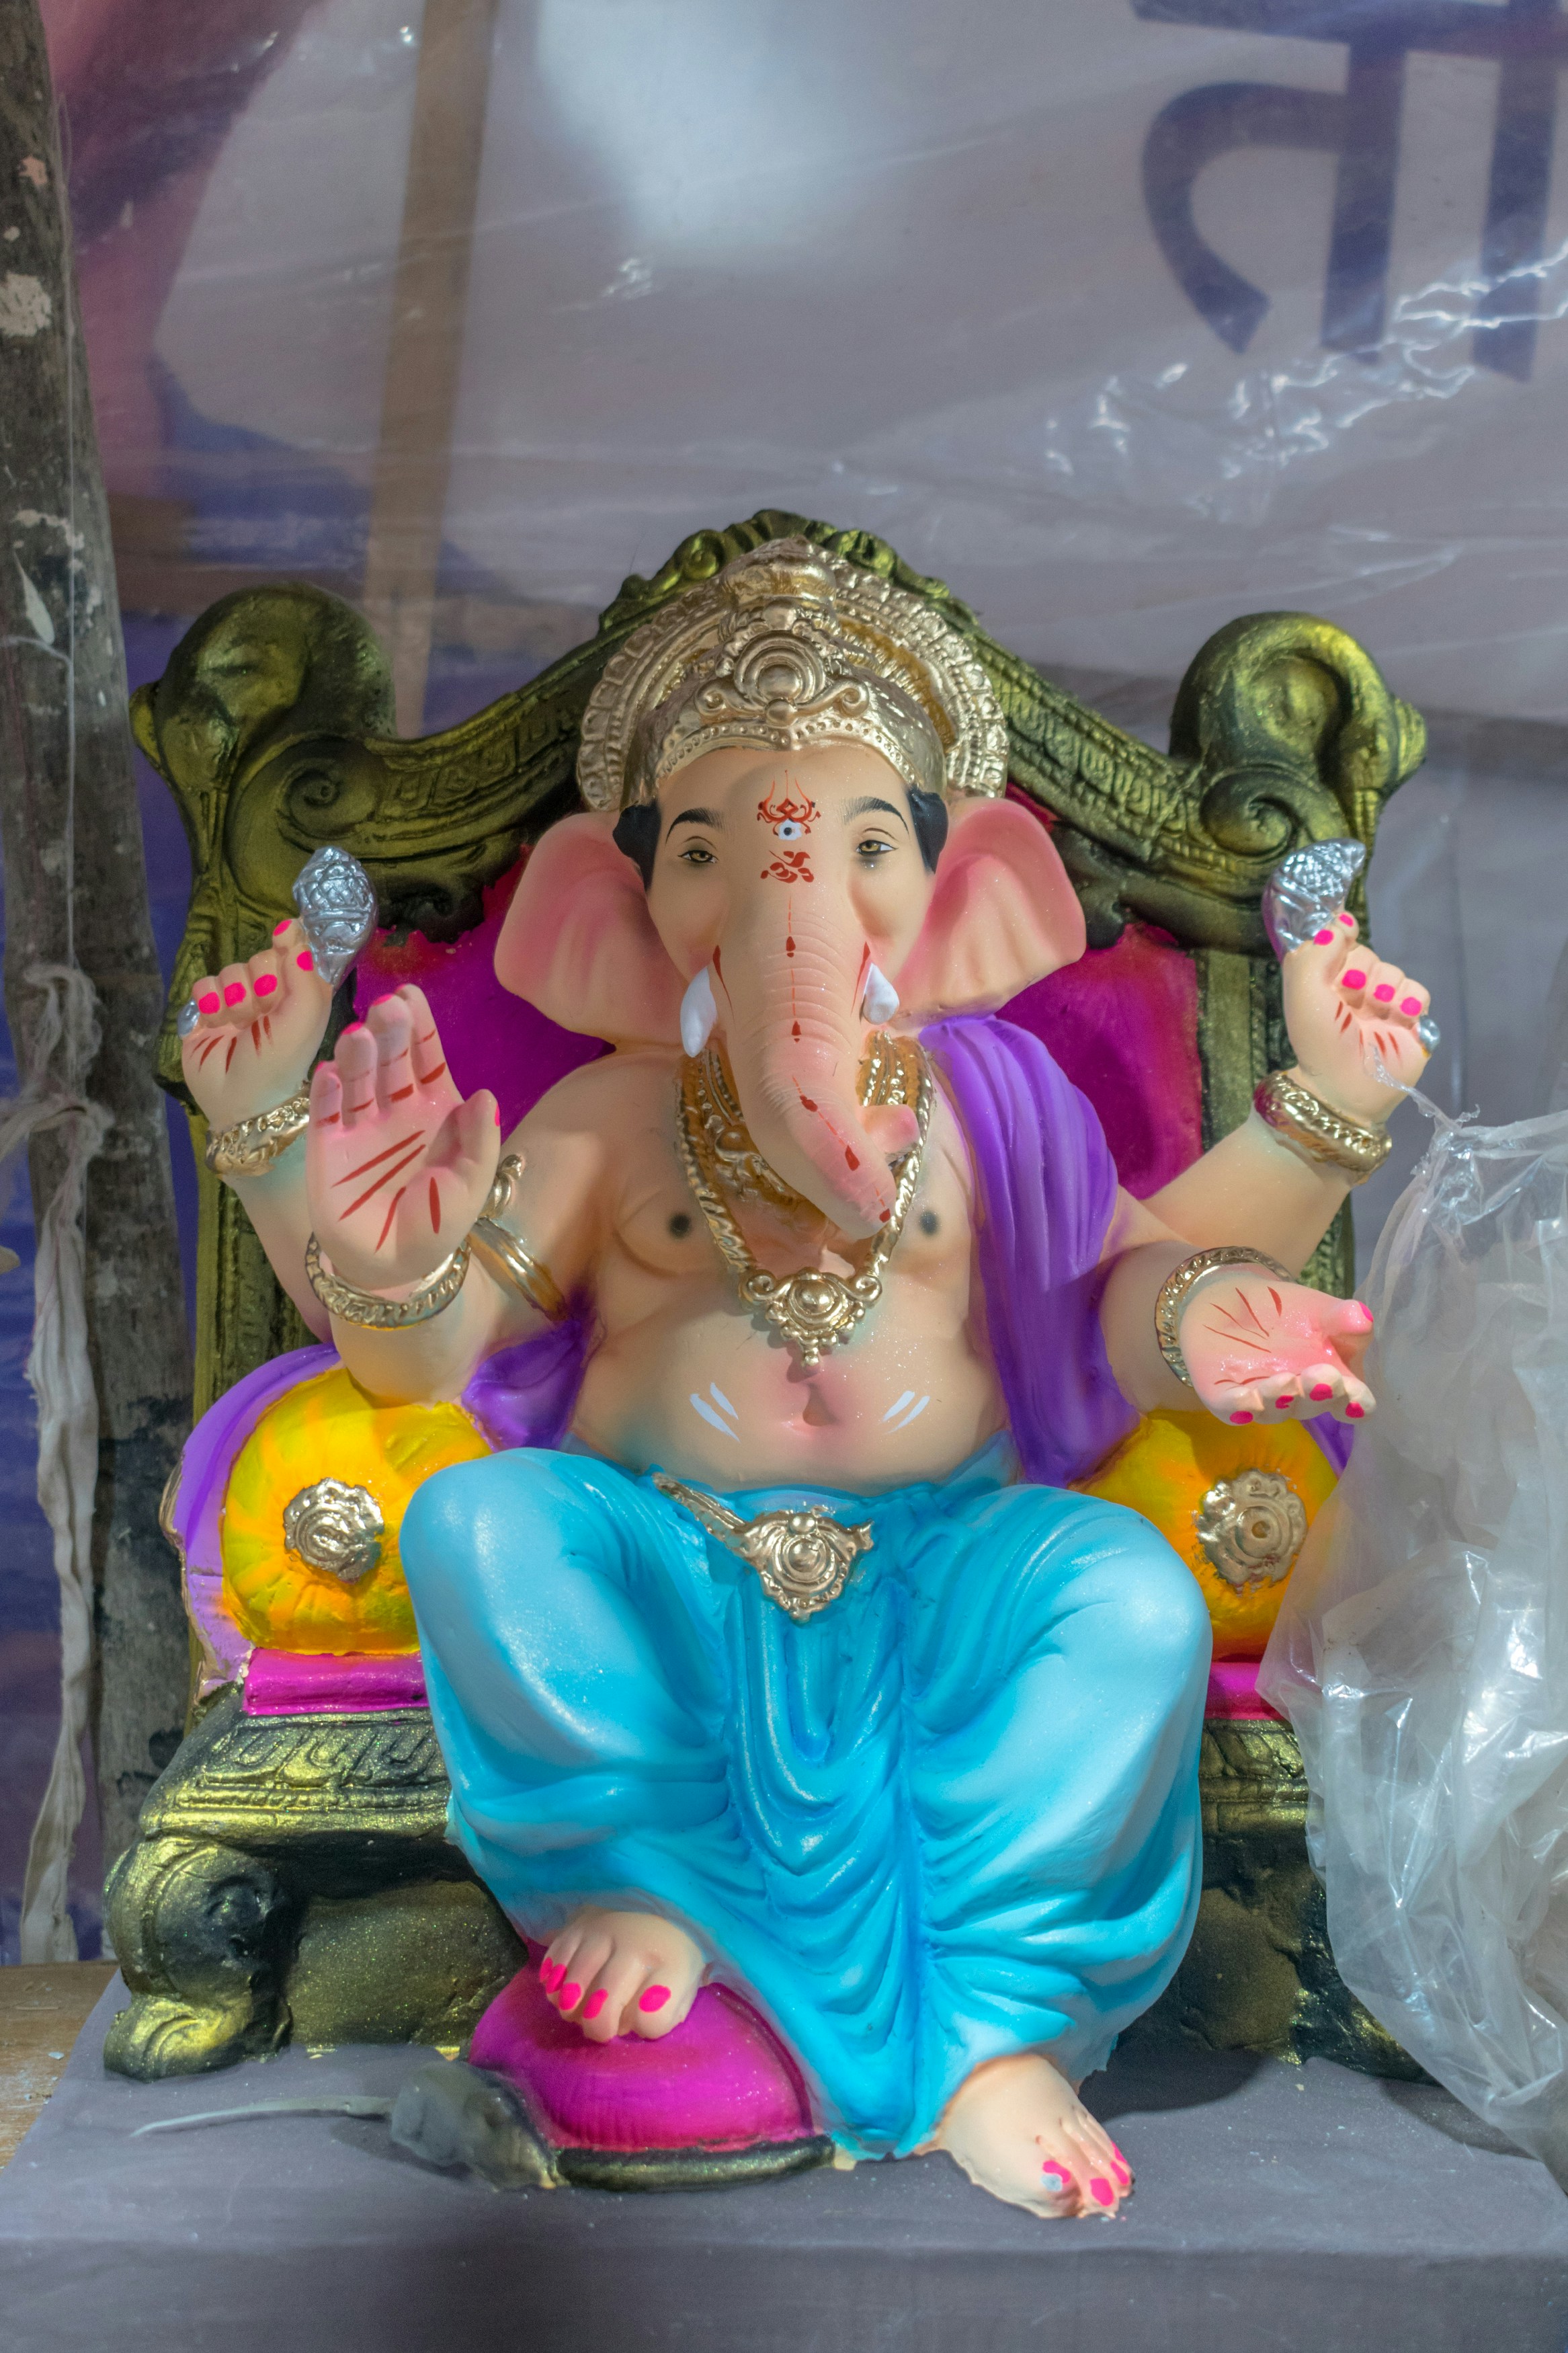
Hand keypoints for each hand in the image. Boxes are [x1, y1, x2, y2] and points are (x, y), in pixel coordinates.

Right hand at [181, 918, 332, 1131]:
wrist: (241, 1100)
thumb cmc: (281, 1060)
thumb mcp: (305, 1016)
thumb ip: (304, 969)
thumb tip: (291, 926)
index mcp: (302, 996)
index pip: (293, 952)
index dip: (288, 954)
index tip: (284, 954)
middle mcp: (272, 996)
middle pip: (259, 959)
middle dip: (260, 983)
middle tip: (264, 1014)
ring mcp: (238, 1004)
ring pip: (231, 970)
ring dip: (235, 998)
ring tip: (240, 1027)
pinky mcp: (207, 1013)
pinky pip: (203, 984)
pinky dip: (209, 1003)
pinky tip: (217, 1025)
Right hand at [305, 985, 500, 1294]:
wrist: (394, 1267)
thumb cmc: (438, 1222)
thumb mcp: (471, 1184)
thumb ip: (479, 1142)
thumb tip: (484, 1095)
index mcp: (434, 1109)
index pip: (426, 1058)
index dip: (421, 1028)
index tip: (412, 995)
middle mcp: (394, 1107)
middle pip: (391, 1061)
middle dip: (390, 1032)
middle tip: (387, 1008)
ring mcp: (358, 1125)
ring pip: (356, 1079)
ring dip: (357, 1056)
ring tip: (359, 1036)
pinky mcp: (327, 1148)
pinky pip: (325, 1114)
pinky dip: (326, 1093)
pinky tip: (328, 1074)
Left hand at [1179, 1267, 1374, 1426]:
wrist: (1234, 1299)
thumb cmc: (1288, 1311)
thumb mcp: (1320, 1310)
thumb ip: (1341, 1317)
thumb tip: (1362, 1318)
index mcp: (1331, 1384)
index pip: (1351, 1405)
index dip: (1356, 1405)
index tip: (1355, 1394)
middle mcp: (1299, 1399)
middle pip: (1313, 1406)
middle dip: (1317, 1393)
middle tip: (1320, 1377)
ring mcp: (1261, 1401)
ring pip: (1273, 1411)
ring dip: (1280, 1399)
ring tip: (1285, 1381)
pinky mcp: (1224, 1398)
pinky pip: (1232, 1409)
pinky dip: (1240, 1407)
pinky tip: (1247, 1397)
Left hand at [1282, 910, 1429, 1125]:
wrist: (1344, 1089)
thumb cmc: (1318, 1041)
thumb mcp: (1302, 990)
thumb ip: (1317, 950)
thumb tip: (1344, 920)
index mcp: (1323, 982)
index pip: (1339, 943)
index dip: (1340, 947)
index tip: (1338, 959)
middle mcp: (1353, 991)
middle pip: (1368, 955)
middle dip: (1361, 974)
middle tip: (1350, 1001)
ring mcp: (1383, 1005)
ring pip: (1394, 972)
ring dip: (1384, 991)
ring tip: (1374, 1015)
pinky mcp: (1410, 1021)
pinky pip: (1418, 991)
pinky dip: (1410, 1001)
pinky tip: (1398, 1017)